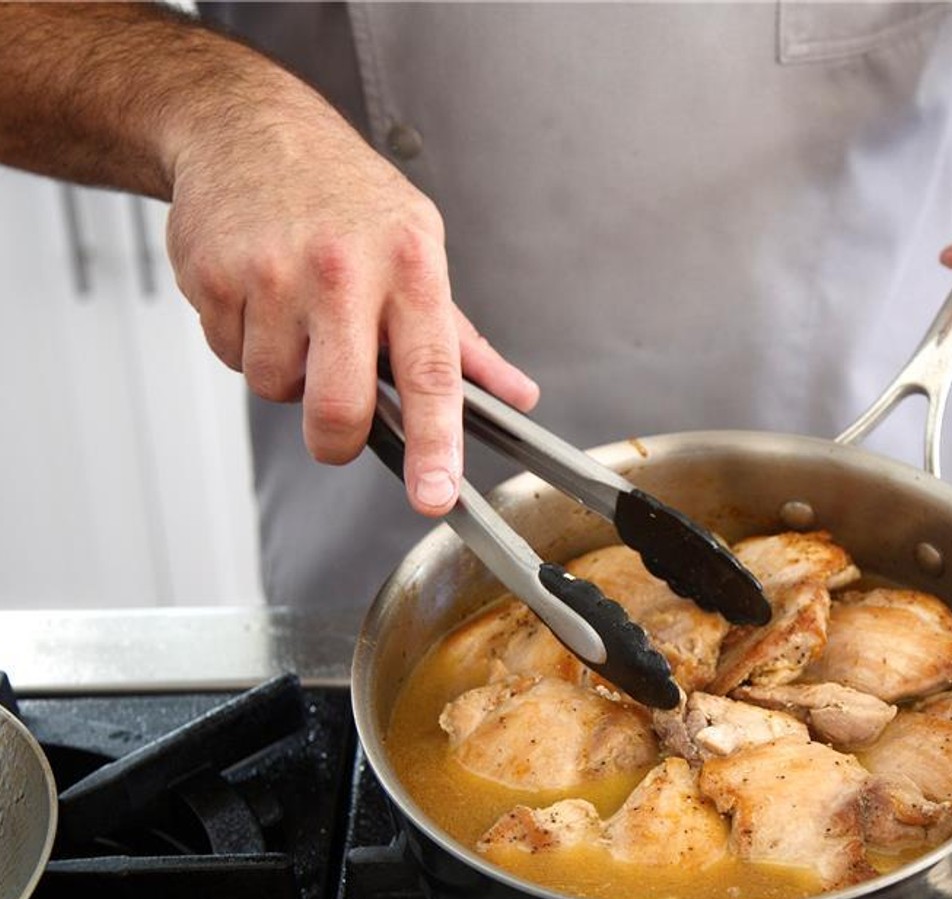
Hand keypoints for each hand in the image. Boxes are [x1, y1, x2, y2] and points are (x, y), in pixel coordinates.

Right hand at [164, 71, 537, 516]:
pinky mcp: (214, 276)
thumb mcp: (420, 248)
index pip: (431, 375)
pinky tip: (259, 297)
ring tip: (297, 315)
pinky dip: (245, 344)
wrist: (247, 127)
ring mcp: (273, 272)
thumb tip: (515, 396)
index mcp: (411, 265)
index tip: (435, 494)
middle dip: (336, 439)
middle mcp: (343, 269)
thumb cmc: (345, 196)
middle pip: (339, 407)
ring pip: (276, 388)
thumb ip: (463, 339)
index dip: (434, 445)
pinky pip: (230, 357)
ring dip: (287, 373)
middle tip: (340, 424)